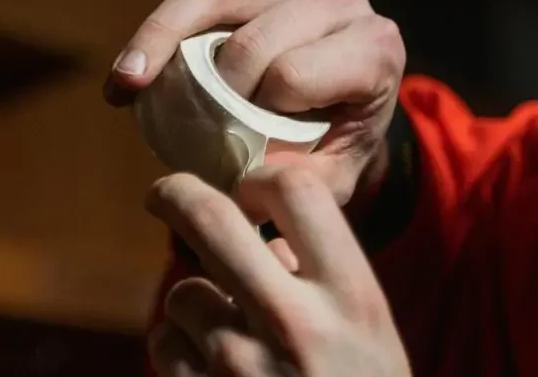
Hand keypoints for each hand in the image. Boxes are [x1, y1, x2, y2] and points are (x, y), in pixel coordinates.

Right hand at [104, 0, 405, 205]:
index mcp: (373, 51)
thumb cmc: (337, 147)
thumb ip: (298, 190)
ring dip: (161, 40)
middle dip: (213, 85)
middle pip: (257, 37)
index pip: (294, 74)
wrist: (347, 111)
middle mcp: (343, 1)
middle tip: (184, 130)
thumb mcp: (332, 178)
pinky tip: (127, 76)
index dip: (254, 111)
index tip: (229, 146)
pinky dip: (158, 30)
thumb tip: (238, 198)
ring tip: (124, 86)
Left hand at [145, 165, 410, 376]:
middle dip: (175, 194)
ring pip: (182, 291)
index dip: (265, 179)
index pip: (297, 189)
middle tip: (164, 193)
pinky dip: (178, 346)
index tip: (251, 192)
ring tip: (228, 334)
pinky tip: (209, 368)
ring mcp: (240, 365)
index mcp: (352, 298)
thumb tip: (262, 241)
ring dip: (194, 301)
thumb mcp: (372, 338)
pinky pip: (165, 342)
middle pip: (210, 218)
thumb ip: (324, 282)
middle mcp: (294, 322)